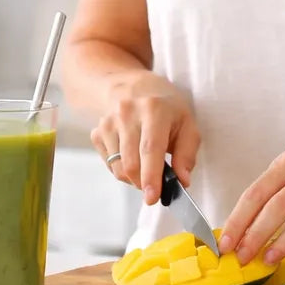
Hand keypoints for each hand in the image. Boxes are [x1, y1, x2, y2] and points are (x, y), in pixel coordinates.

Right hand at [89, 73, 199, 204]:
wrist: (131, 86)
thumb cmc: (164, 107)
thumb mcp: (186, 122)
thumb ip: (187, 153)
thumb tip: (183, 181)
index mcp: (153, 109)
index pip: (150, 149)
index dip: (151, 176)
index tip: (152, 198)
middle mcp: (127, 114)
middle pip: (131, 163)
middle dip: (143, 183)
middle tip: (155, 186)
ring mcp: (108, 122)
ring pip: (118, 167)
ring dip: (133, 178)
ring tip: (146, 167)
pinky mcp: (97, 132)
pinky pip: (109, 164)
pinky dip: (121, 169)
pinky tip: (132, 156)